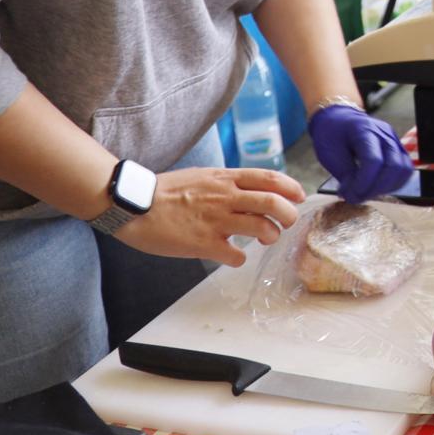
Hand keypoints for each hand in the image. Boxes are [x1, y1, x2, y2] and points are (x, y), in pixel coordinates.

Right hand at [114, 165, 304, 265]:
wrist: (133, 204)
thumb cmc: (165, 191)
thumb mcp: (202, 176)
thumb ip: (227, 183)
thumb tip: (249, 190)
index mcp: (225, 179)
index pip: (269, 178)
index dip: (291, 187)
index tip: (300, 196)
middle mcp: (225, 197)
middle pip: (273, 202)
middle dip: (289, 214)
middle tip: (288, 223)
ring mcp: (215, 220)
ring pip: (261, 227)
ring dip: (271, 235)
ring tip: (267, 239)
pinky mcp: (203, 243)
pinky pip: (235, 255)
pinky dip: (240, 258)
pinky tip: (233, 256)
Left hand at [309, 105, 414, 203]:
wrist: (339, 119)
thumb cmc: (331, 135)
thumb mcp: (330, 154)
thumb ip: (346, 174)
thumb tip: (356, 194)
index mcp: (364, 130)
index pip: (374, 161)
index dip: (363, 183)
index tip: (348, 195)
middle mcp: (385, 134)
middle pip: (394, 166)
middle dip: (375, 188)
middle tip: (357, 196)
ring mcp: (394, 141)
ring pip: (404, 170)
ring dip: (386, 188)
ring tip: (366, 192)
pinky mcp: (398, 149)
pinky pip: (404, 170)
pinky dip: (392, 184)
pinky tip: (376, 188)